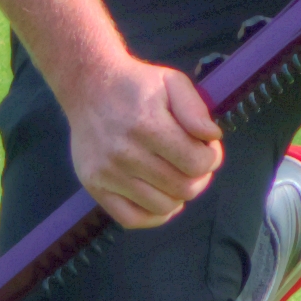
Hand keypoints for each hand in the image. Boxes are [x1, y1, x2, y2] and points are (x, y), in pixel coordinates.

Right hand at [59, 51, 222, 227]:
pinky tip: (161, 197)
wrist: (88, 87)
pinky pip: (131, 219)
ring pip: (162, 207)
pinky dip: (153, 216)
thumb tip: (211, 137)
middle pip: (183, 188)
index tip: (207, 147)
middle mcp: (125, 153)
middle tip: (194, 162)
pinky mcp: (94, 186)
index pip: (197, 163)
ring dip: (179, 195)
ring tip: (176, 175)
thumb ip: (195, 109)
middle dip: (199, 177)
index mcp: (147, 125)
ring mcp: (107, 173)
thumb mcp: (172, 81)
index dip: (212, 158)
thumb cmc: (136, 84)